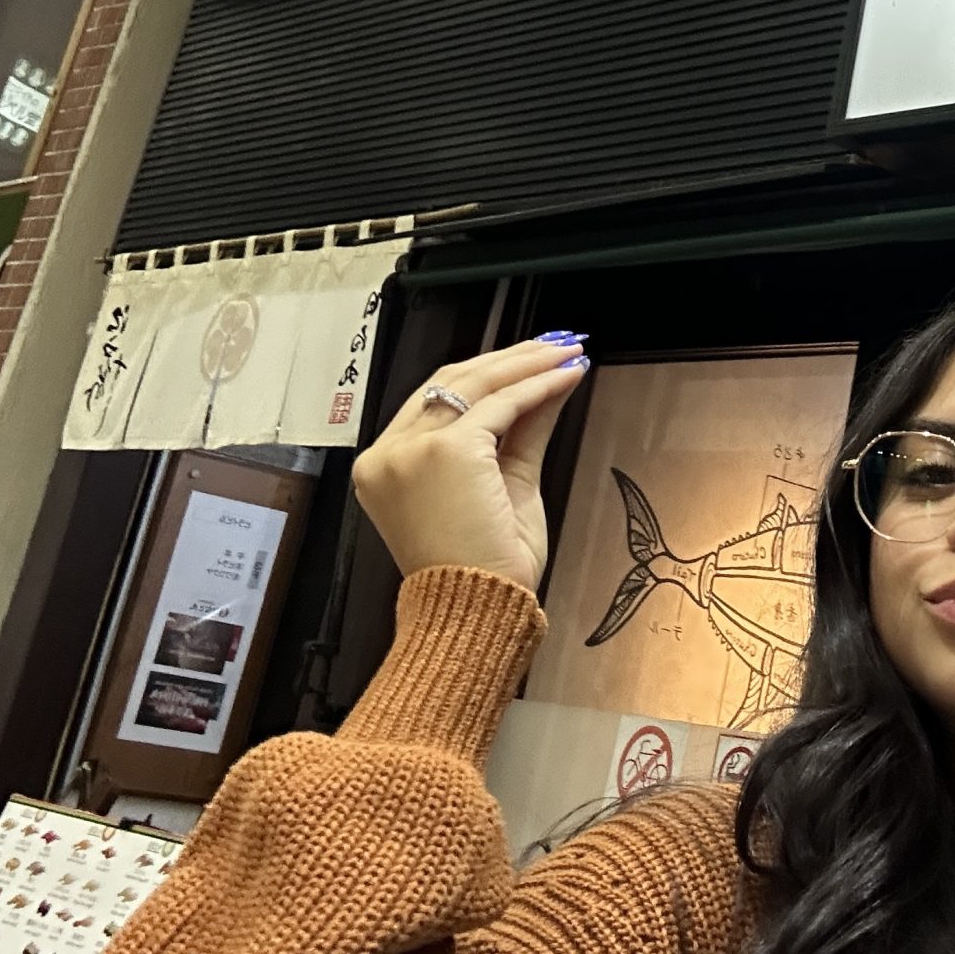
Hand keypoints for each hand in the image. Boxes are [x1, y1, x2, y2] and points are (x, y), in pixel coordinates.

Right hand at [351, 336, 590, 595]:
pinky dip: (538, 386)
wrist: (479, 610)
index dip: (488, 373)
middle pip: (452, 380)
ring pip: (476, 383)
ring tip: (568, 352)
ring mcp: (412, 450)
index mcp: (387, 466)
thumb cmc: (484, 566)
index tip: (530, 358)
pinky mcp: (446, 451)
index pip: (436, 399)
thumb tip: (548, 384)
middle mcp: (388, 454)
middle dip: (511, 358)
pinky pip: (501, 405)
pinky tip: (565, 376)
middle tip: (557, 343)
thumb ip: (521, 431)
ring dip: (528, 363)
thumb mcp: (504, 483)